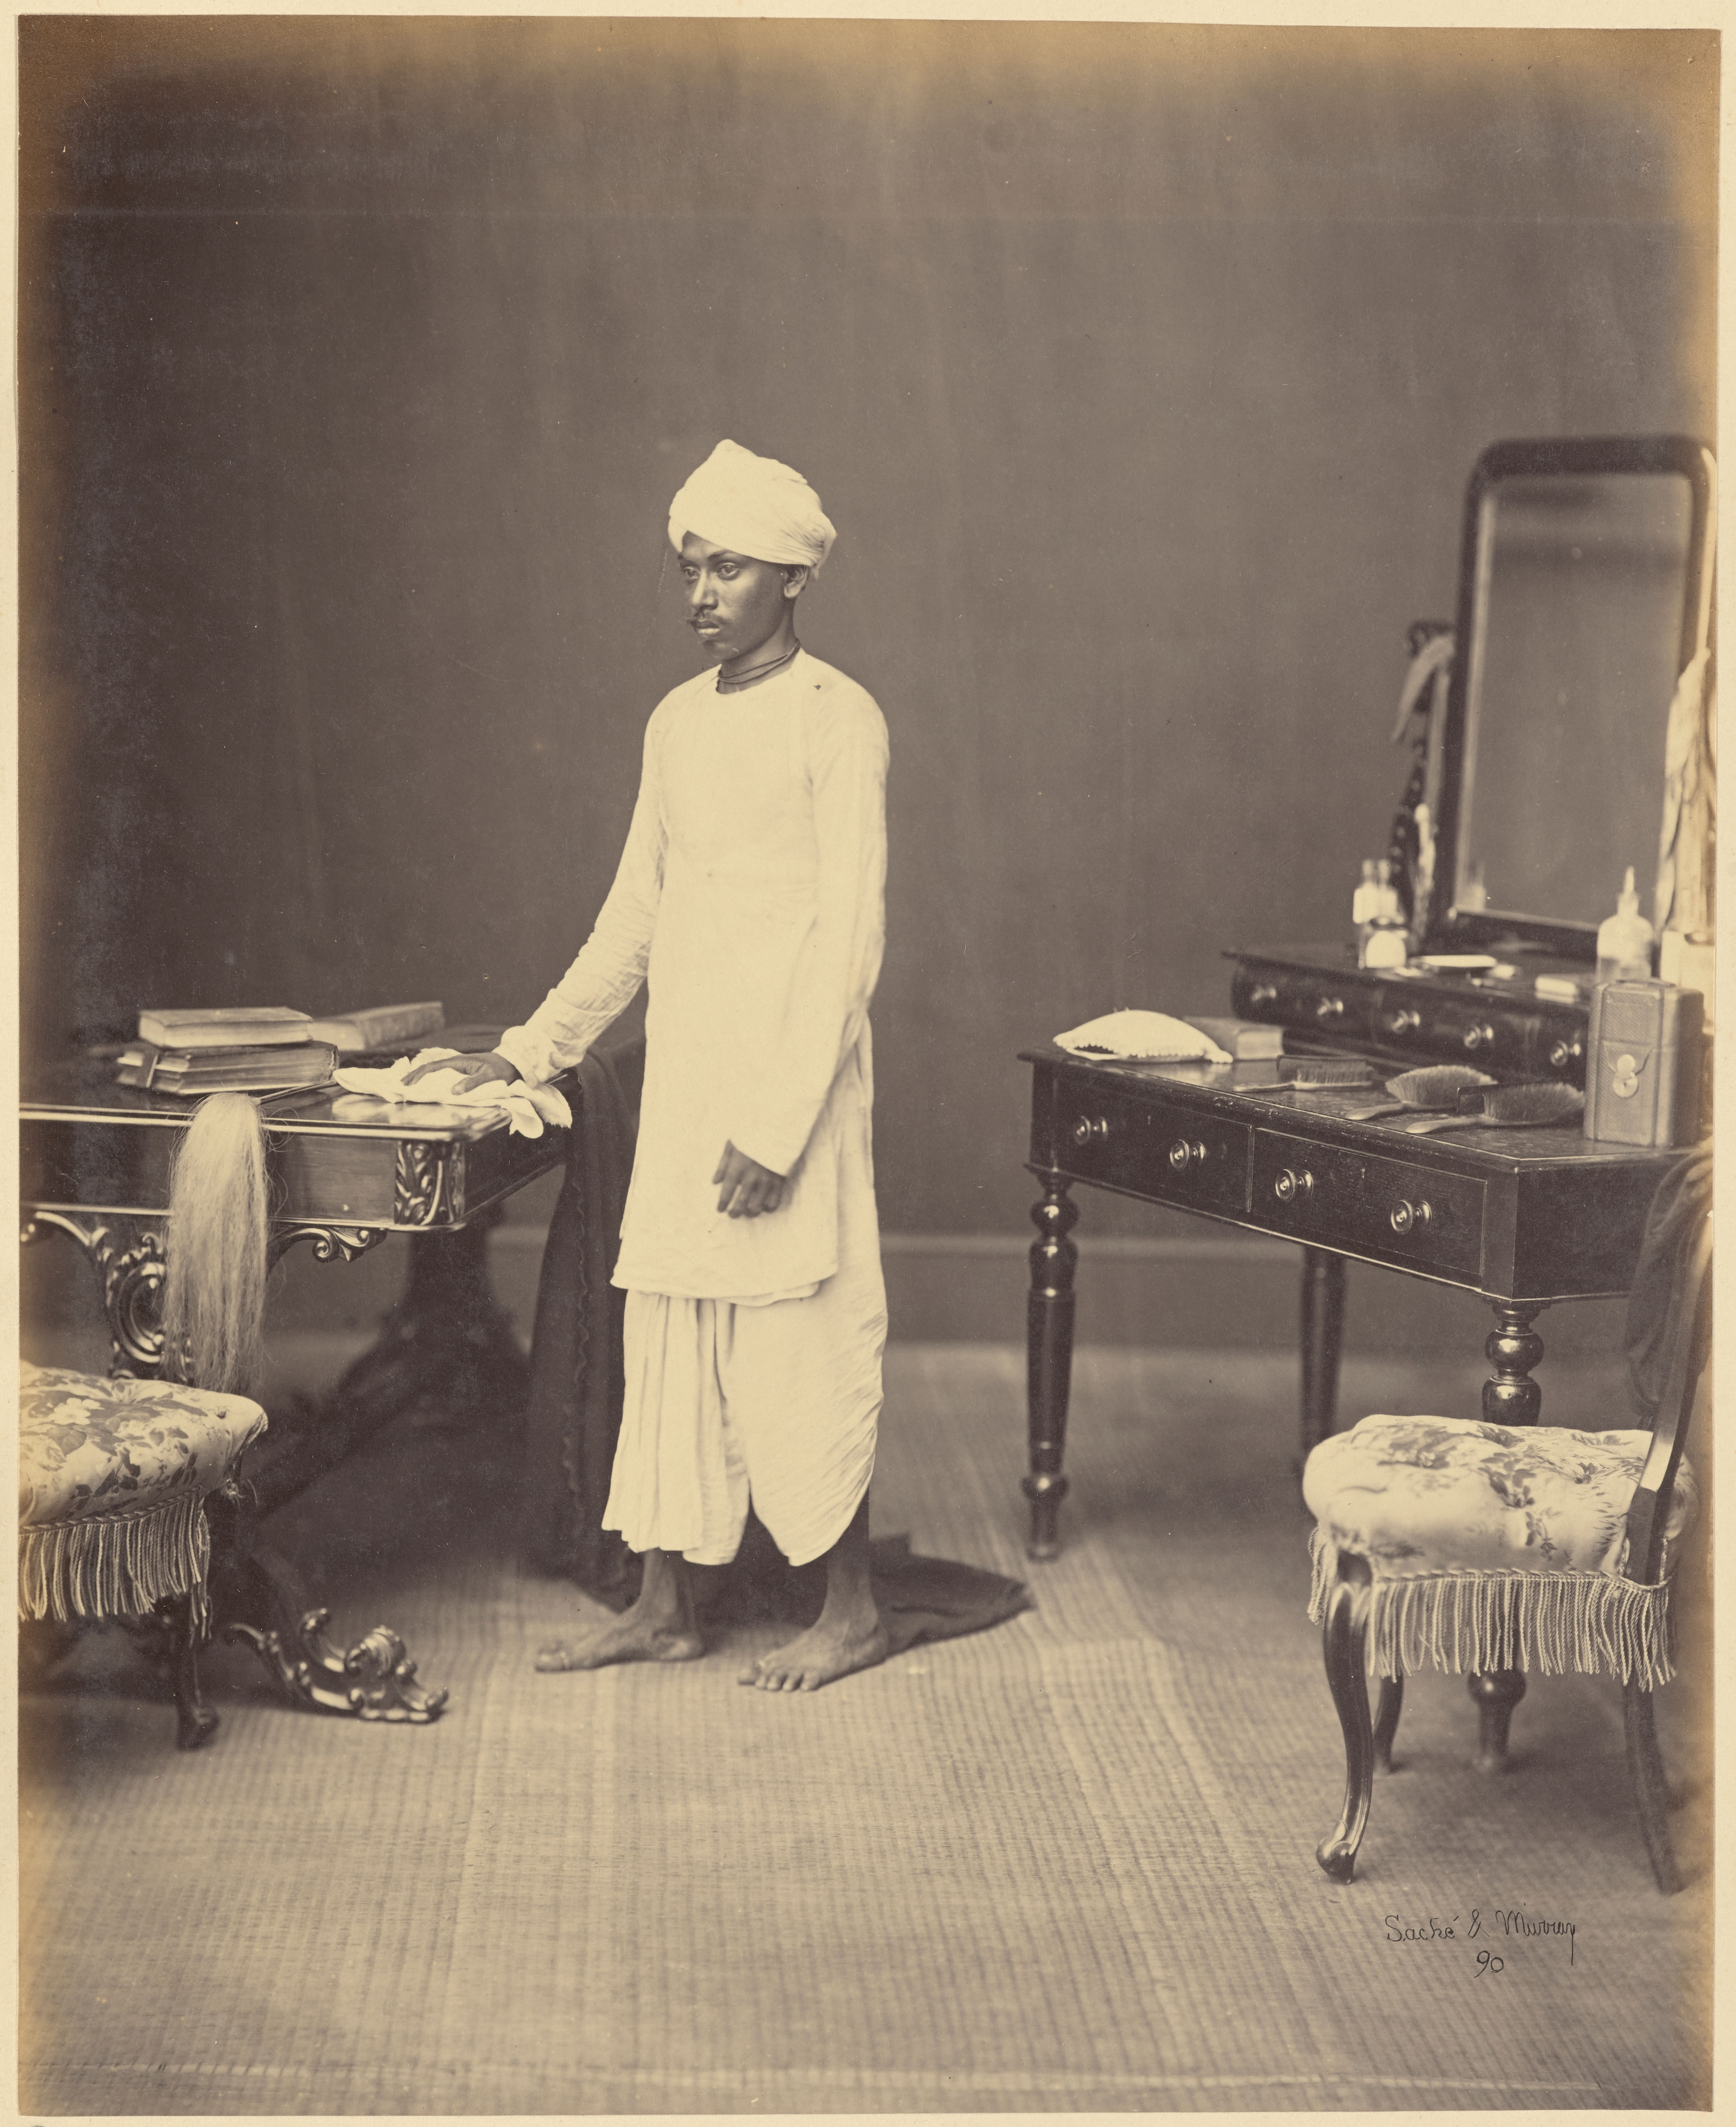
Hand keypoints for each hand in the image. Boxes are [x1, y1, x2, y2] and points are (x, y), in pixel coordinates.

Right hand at [402, 1048, 520, 1093]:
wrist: (512, 1064)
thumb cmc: (501, 1070)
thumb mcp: (488, 1077)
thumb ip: (472, 1083)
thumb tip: (453, 1091)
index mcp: (459, 1062)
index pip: (433, 1066)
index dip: (419, 1074)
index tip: (409, 1083)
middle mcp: (456, 1064)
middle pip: (430, 1068)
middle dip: (415, 1075)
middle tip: (402, 1085)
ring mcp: (458, 1068)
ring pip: (435, 1071)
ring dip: (422, 1077)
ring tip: (409, 1085)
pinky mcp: (462, 1073)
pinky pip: (443, 1075)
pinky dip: (432, 1079)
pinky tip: (428, 1086)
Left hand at [713, 1141, 785, 1217]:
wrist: (778, 1130)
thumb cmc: (752, 1136)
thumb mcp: (733, 1145)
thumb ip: (722, 1164)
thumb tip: (715, 1182)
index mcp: (737, 1168)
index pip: (726, 1192)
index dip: (722, 1204)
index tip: (720, 1209)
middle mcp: (751, 1178)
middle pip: (740, 1204)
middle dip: (734, 1213)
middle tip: (732, 1214)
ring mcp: (766, 1181)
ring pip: (756, 1207)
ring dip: (750, 1212)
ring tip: (747, 1212)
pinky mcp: (779, 1182)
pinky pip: (773, 1203)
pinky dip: (767, 1208)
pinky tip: (764, 1206)